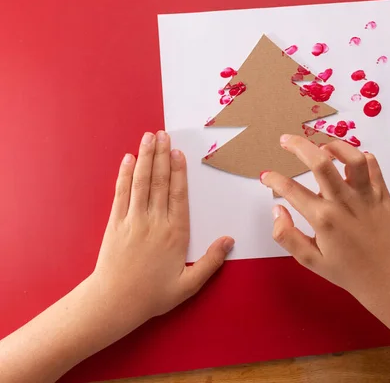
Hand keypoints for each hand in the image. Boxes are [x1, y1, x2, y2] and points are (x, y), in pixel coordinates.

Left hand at [92, 131, 233, 322]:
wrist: (114, 302)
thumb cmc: (153, 294)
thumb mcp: (189, 284)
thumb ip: (211, 261)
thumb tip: (229, 240)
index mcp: (174, 233)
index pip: (178, 195)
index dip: (179, 172)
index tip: (179, 152)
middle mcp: (154, 221)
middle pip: (160, 182)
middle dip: (162, 156)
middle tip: (164, 134)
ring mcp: (133, 220)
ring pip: (141, 182)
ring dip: (146, 158)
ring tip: (149, 137)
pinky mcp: (116, 223)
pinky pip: (122, 193)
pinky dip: (125, 175)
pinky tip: (129, 159)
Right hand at [260, 134, 389, 297]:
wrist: (389, 279)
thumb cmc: (349, 272)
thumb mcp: (310, 261)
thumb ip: (287, 235)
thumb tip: (276, 210)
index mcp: (323, 219)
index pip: (290, 189)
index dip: (273, 179)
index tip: (266, 176)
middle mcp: (344, 203)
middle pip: (320, 162)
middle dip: (298, 146)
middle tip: (286, 141)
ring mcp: (366, 196)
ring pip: (352, 158)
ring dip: (334, 146)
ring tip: (322, 147)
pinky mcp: (382, 194)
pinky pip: (373, 166)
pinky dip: (361, 157)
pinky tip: (349, 161)